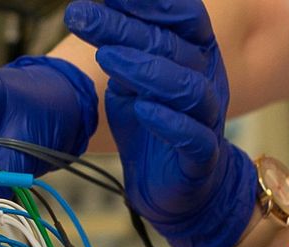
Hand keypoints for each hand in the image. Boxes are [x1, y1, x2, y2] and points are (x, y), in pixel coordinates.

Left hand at [66, 0, 257, 246]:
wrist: (173, 186)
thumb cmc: (154, 127)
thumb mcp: (131, 81)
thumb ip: (121, 48)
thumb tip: (91, 10)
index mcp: (194, 55)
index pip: (183, 16)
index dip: (153, 1)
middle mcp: (206, 80)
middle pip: (171, 46)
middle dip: (124, 27)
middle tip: (80, 15)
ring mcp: (207, 118)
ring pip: (188, 88)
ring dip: (146, 70)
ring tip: (106, 58)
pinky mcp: (201, 156)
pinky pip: (193, 136)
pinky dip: (168, 121)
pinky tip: (141, 109)